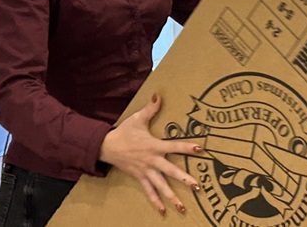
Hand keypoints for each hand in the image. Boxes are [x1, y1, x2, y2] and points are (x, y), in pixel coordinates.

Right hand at [99, 93, 203, 216]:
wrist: (106, 146)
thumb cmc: (124, 132)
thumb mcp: (138, 119)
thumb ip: (151, 108)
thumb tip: (158, 94)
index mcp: (154, 146)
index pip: (175, 146)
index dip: (187, 147)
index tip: (201, 149)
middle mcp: (152, 161)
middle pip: (170, 171)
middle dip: (184, 179)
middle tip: (198, 186)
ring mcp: (146, 171)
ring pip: (161, 186)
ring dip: (172, 197)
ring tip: (183, 208)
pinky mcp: (139, 178)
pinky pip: (148, 192)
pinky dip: (155, 202)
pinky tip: (163, 212)